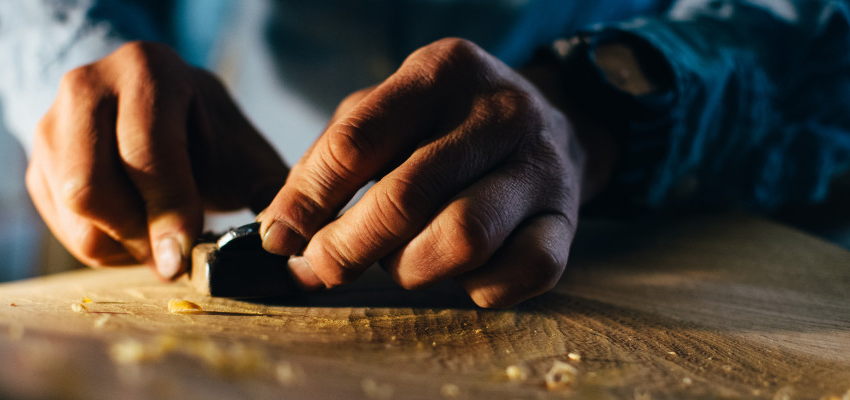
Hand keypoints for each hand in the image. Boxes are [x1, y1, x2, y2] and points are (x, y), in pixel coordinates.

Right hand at [26, 41, 286, 278]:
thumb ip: (268, 190)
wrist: (151, 107)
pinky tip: (136, 234)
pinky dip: (103, 245)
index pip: (145, 151)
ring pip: (72, 210)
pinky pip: (61, 224)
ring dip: (120, 245)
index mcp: (148, 73)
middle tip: (175, 257)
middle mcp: (88, 88)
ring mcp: (52, 124)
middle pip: (90, 186)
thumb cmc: (205, 134)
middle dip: (138, 234)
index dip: (166, 209)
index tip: (182, 256)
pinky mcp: (36, 162)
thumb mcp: (241, 150)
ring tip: (160, 242)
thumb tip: (281, 241)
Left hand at [257, 38, 615, 306]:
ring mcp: (541, 167)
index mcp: (443, 71)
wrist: (554, 124)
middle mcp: (500, 112)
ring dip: (410, 268)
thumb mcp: (387, 114)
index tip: (281, 237)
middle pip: (407, 197)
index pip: (357, 140)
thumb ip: (328, 162)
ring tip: (395, 263)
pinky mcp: (567, 222)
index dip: (307, 199)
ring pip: (463, 239)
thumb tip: (282, 233)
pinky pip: (515, 276)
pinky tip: (455, 274)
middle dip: (347, 247)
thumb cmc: (447, 125)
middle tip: (321, 268)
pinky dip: (473, 289)